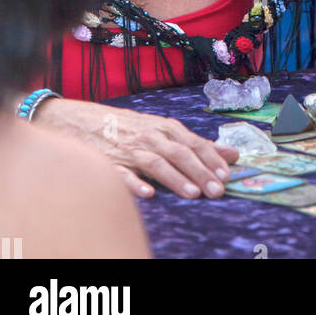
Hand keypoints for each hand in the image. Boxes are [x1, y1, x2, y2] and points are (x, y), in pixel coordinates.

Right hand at [35, 98, 239, 200]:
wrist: (83, 121)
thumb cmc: (129, 128)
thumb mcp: (164, 131)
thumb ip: (197, 144)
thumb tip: (233, 155)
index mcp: (165, 128)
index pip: (193, 143)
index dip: (211, 158)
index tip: (226, 174)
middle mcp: (150, 136)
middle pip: (179, 153)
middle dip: (200, 172)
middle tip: (216, 190)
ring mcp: (129, 150)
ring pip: (155, 163)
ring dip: (175, 178)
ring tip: (192, 193)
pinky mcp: (109, 163)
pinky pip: (122, 174)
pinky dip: (135, 183)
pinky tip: (148, 194)